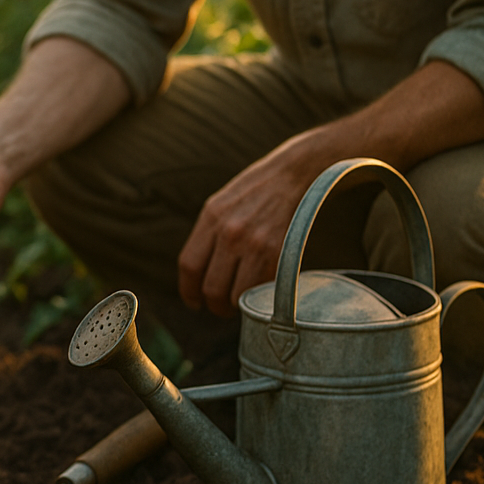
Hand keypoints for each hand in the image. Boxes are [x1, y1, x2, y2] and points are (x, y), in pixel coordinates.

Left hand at [178, 146, 317, 316]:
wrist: (295, 174)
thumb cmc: (256, 191)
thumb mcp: (221, 205)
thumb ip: (208, 235)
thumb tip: (199, 273)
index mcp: (211, 218)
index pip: (189, 266)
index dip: (188, 291)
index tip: (193, 302)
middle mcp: (230, 232)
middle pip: (211, 287)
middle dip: (214, 306)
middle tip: (220, 309)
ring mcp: (255, 243)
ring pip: (237, 295)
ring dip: (237, 306)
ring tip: (240, 304)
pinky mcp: (280, 252)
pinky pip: (263, 289)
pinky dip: (259, 298)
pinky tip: (259, 294)